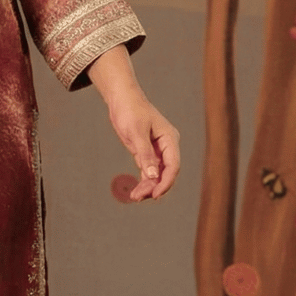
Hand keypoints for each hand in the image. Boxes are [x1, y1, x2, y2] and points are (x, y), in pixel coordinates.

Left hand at [86, 45, 179, 200]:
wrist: (121, 99)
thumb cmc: (130, 110)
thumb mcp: (136, 132)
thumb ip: (145, 155)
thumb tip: (153, 175)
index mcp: (170, 139)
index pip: (173, 165)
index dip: (166, 182)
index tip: (155, 194)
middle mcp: (166, 146)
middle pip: (166, 172)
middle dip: (154, 186)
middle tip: (138, 197)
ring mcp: (156, 150)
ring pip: (156, 173)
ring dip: (148, 186)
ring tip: (134, 197)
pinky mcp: (146, 152)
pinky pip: (148, 170)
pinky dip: (143, 180)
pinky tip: (136, 190)